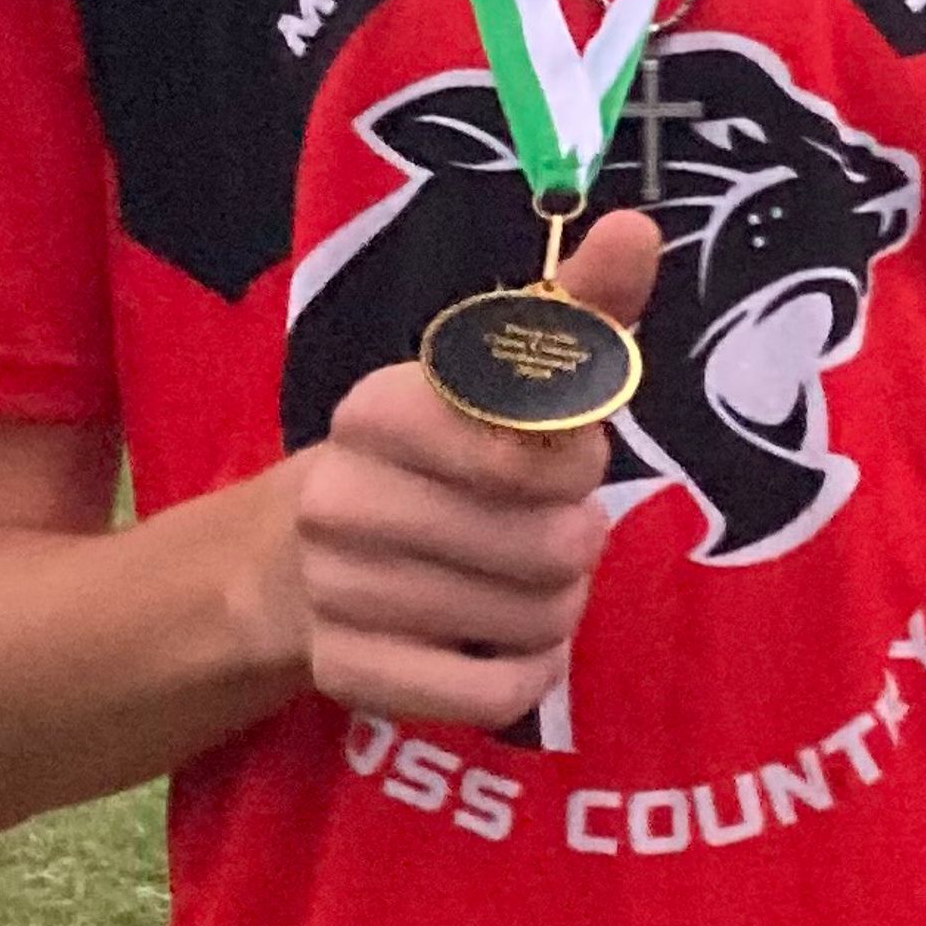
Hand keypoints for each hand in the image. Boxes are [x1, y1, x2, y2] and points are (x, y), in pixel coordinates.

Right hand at [279, 209, 663, 727]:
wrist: (287, 565)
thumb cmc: (428, 461)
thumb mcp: (489, 380)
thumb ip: (574, 311)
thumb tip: (638, 230)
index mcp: (377, 409)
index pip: (530, 450)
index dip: (574, 462)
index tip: (557, 457)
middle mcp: (342, 497)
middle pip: (551, 546)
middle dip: (576, 541)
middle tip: (549, 531)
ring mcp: (338, 593)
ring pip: (536, 621)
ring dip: (557, 608)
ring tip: (521, 583)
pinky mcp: (351, 676)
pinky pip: (500, 695)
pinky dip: (529, 674)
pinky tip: (504, 644)